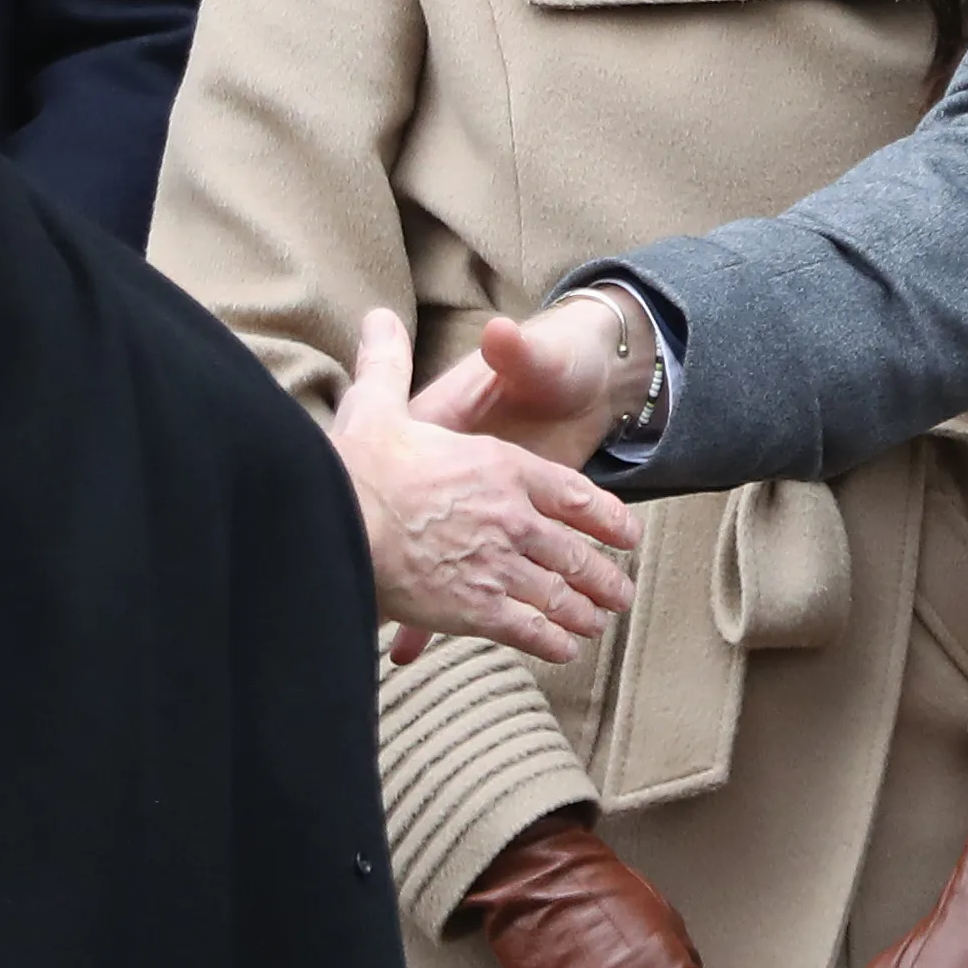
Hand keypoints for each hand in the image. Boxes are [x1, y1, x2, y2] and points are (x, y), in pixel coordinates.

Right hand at [331, 309, 639, 665]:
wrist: (340, 518)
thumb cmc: (359, 463)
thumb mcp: (379, 403)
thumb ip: (389, 363)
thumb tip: (380, 318)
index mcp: (499, 466)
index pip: (573, 494)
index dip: (605, 517)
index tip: (627, 534)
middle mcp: (511, 516)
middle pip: (574, 551)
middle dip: (602, 576)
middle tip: (621, 593)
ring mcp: (498, 564)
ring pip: (559, 594)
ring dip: (584, 611)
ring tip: (597, 624)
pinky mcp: (476, 608)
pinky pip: (528, 629)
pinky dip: (551, 640)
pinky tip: (562, 648)